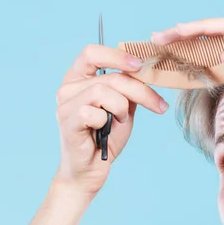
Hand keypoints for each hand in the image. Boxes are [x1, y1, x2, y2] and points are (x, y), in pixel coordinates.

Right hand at [53, 44, 168, 195]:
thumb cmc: (105, 139)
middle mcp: (68, 88)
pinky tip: (102, 132)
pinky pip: (93, 112)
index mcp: (78, 79)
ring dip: (121, 109)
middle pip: (110, 77)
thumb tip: (144, 71)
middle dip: (140, 91)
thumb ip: (128, 90)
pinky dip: (105, 122)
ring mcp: (64, 104)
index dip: (117, 55)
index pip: (92, 53)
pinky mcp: (67, 121)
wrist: (90, 171)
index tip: (140, 66)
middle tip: (158, 105)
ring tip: (119, 122)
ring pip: (103, 91)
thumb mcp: (123, 110)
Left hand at [151, 18, 223, 111]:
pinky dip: (198, 27)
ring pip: (204, 36)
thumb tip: (221, 58)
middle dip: (175, 52)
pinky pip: (218, 26)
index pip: (205, 70)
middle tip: (151, 54)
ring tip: (156, 40)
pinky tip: (178, 30)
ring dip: (179, 37)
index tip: (163, 77)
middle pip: (200, 50)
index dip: (183, 71)